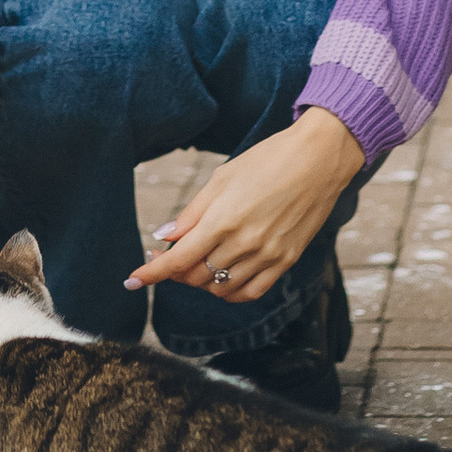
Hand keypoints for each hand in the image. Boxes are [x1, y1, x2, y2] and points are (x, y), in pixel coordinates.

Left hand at [127, 111, 362, 307]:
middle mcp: (245, 243)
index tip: (132, 280)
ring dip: (200, 280)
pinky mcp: (286, 262)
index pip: (178, 260)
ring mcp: (268, 256)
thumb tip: (164, 238)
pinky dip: (229, 291)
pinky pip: (250, 292)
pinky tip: (221, 276)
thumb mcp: (222, 178)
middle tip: (167, 254)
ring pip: (220, 288)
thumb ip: (192, 213)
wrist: (319, 159)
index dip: (151, 273)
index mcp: (224, 219)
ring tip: (196, 260)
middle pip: (196, 276)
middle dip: (174, 270)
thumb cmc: (268, 160)